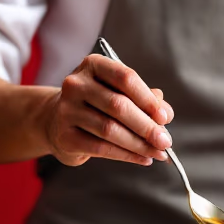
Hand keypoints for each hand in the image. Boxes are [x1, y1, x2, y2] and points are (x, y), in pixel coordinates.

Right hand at [42, 55, 173, 166]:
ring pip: (110, 129)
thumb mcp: (120, 93)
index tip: (164, 117)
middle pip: (118, 105)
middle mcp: (76, 84)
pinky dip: (127, 155)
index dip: (148, 99)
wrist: (57, 121)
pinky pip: (101, 148)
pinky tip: (143, 159)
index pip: (125, 78)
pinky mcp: (65, 136)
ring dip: (139, 144)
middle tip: (165, 142)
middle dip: (147, 127)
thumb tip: (165, 115)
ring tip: (158, 153)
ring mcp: (67, 110)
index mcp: (93, 65)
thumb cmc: (97, 105)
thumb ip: (145, 100)